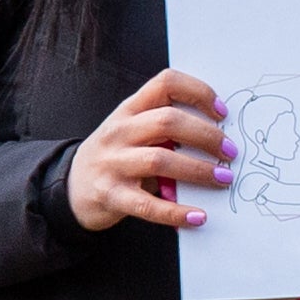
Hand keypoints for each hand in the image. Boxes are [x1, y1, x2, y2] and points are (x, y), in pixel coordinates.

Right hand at [67, 71, 228, 231]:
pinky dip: (176, 211)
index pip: (165, 83)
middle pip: (168, 122)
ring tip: (222, 179)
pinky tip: (198, 216)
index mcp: (129, 110)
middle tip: (230, 152)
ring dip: (198, 170)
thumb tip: (219, 136)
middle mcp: (119, 132)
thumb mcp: (132, 132)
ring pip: (160, 160)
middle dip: (206, 136)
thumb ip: (164, 128)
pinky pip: (148, 205)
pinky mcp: (111, 196)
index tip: (222, 112)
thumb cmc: (115, 156)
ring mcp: (112, 163)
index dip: (198, 92)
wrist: (69, 188)